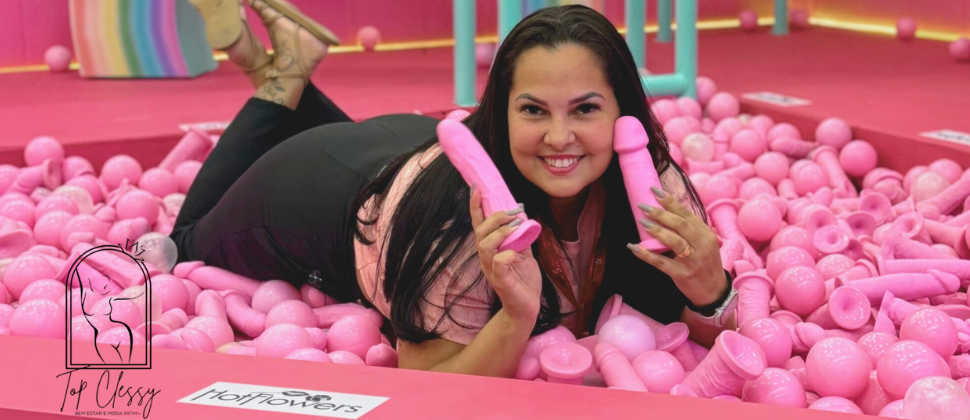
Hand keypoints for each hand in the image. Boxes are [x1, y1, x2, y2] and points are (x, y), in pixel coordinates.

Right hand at [468, 185, 541, 320]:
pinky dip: (508, 254)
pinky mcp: (501, 280)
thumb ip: (519, 237)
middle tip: (511, 213)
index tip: (476, 188)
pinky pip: (499, 262)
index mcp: (490, 249)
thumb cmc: (523, 280)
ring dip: (500, 233)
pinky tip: (517, 255)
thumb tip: (522, 217)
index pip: (479, 225)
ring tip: (514, 228)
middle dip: (494, 218)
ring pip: (484, 244)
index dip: (476, 207)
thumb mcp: (524, 253)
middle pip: (480, 231)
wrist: (526, 307)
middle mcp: (486, 258)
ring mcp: (491, 269)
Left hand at [627, 187, 726, 306]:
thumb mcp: (704, 243)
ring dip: (656, 230)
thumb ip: (689, 228)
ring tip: (642, 221)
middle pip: (680, 225)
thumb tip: (666, 208)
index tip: (655, 191)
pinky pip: (661, 263)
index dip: (670, 201)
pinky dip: (646, 255)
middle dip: (661, 213)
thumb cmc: (705, 262)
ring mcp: (692, 261)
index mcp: (706, 234)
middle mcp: (701, 245)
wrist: (713, 291)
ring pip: (673, 242)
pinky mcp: (682, 274)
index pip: (687, 214)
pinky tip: (634, 247)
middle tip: (644, 206)